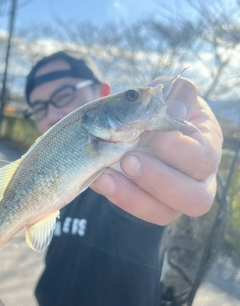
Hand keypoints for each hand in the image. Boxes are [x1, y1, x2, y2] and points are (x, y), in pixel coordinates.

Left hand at [91, 77, 222, 225]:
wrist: (135, 120)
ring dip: (132, 196)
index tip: (155, 136)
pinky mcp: (145, 203)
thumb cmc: (160, 106)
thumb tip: (174, 110)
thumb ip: (178, 95)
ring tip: (105, 175)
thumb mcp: (171, 92)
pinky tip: (98, 178)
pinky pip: (135, 209)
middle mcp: (197, 180)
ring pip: (163, 213)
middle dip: (159, 181)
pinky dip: (115, 195)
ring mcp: (171, 197)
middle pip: (195, 199)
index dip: (180, 152)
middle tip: (128, 161)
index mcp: (207, 148)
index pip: (203, 160)